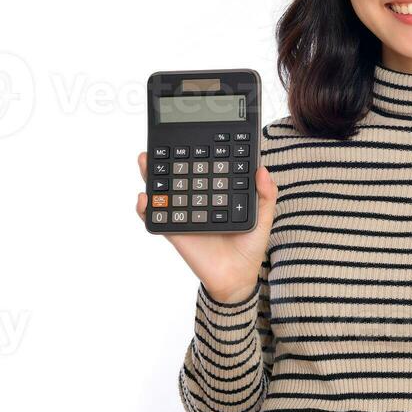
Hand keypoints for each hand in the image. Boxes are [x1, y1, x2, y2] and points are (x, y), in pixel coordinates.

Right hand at [136, 152, 277, 305]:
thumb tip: (263, 169)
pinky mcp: (174, 231)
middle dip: (165, 158)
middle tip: (159, 145)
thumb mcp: (263, 217)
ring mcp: (183, 214)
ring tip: (146, 160)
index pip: (204, 167)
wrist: (237, 278)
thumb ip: (266, 194)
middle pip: (178, 174)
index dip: (195, 150)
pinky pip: (156, 218)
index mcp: (216, 192)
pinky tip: (144, 198)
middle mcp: (197, 200)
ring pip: (163, 191)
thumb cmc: (249, 247)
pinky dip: (147, 208)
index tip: (191, 133)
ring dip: (151, 175)